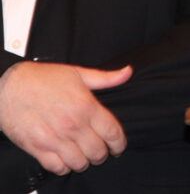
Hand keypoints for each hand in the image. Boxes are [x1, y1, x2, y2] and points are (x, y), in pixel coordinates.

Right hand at [0, 62, 131, 175]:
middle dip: (103, 154)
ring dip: (85, 162)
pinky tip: (66, 159)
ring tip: (84, 156)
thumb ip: (106, 77)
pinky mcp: (37, 147)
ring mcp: (55, 138)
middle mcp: (73, 125)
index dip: (120, 143)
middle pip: (98, 152)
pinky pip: (57, 167)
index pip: (113, 133)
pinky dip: (64, 167)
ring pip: (80, 163)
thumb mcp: (78, 73)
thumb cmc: (42, 78)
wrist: (8, 85)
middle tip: (101, 151)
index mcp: (86, 107)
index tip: (119, 146)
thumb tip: (128, 72)